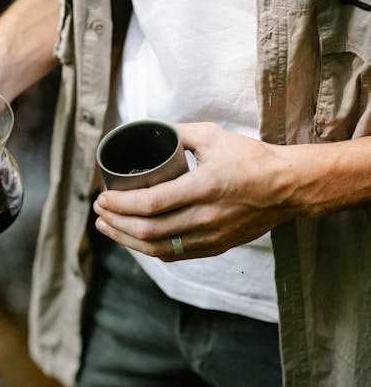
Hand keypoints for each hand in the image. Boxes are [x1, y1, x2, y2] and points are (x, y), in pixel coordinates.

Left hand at [92, 122, 300, 260]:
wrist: (288, 187)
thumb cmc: (251, 159)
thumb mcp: (213, 136)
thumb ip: (177, 134)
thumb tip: (148, 132)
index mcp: (204, 187)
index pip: (150, 204)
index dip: (119, 204)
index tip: (102, 197)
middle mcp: (205, 217)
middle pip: (147, 230)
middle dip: (115, 221)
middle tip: (99, 210)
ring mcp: (210, 236)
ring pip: (157, 248)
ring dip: (125, 239)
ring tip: (107, 227)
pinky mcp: (215, 247)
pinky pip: (174, 255)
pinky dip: (148, 248)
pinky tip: (133, 238)